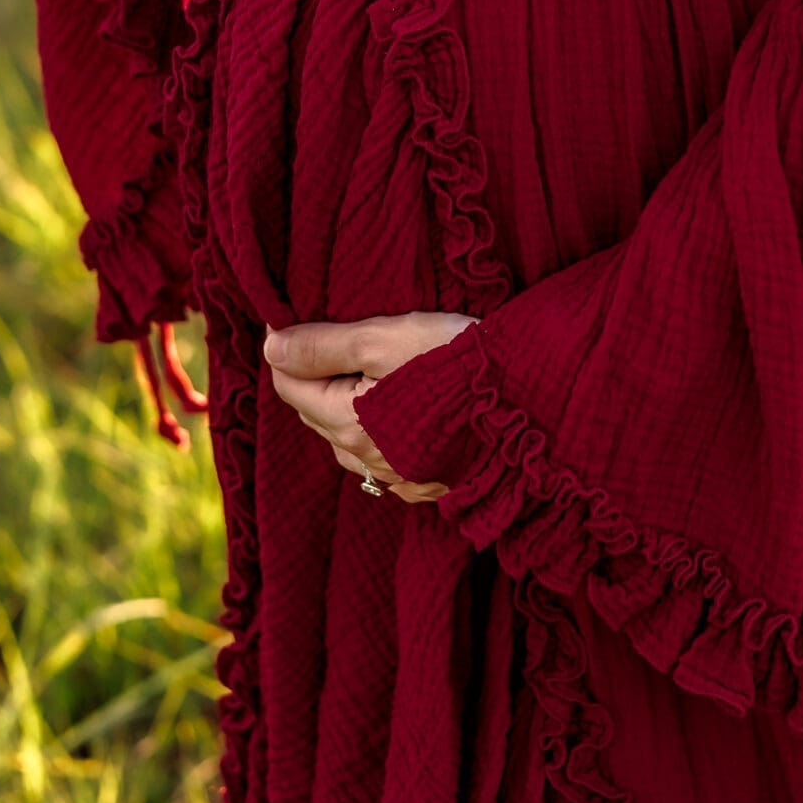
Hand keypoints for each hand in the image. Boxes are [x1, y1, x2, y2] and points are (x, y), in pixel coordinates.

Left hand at [263, 311, 475, 501]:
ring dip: (350, 406)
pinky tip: (405, 409)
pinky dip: (382, 431)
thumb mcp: (385, 338)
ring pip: (350, 438)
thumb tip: (270, 346)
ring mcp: (398, 478)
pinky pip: (385, 457)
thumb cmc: (457, 361)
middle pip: (317, 413)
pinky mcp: (429, 483)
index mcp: (346, 425)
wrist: (531, 402)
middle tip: (343, 338)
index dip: (290, 348)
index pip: (290, 386)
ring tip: (375, 371)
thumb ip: (323, 345)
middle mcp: (365, 461)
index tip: (301, 318)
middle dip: (320, 377)